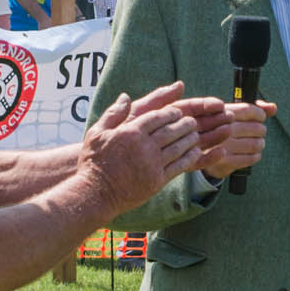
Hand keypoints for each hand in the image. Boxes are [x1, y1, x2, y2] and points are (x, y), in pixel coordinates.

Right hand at [82, 84, 202, 210]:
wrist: (95, 194)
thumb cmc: (94, 162)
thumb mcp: (96, 133)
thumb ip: (113, 114)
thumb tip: (125, 96)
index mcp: (130, 132)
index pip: (157, 117)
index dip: (171, 113)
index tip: (177, 112)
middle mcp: (144, 146)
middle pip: (172, 130)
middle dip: (185, 124)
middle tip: (192, 121)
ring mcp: (152, 164)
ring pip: (179, 147)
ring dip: (190, 139)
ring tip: (196, 134)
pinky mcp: (157, 180)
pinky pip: (179, 165)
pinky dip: (190, 157)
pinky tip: (195, 152)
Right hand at [185, 97, 272, 179]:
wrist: (201, 153)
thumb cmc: (220, 129)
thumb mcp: (231, 114)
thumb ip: (254, 109)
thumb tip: (273, 107)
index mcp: (223, 114)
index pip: (250, 110)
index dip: (260, 114)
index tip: (260, 117)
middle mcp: (222, 129)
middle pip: (256, 128)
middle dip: (261, 130)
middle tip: (259, 132)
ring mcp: (223, 146)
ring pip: (256, 144)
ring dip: (260, 144)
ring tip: (257, 143)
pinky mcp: (225, 162)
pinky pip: (250, 158)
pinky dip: (256, 156)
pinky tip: (253, 153)